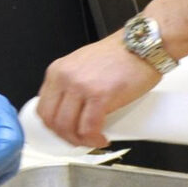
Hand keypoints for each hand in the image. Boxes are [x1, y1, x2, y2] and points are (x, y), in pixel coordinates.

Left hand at [36, 36, 159, 147]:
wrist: (144, 46)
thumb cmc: (120, 54)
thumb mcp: (83, 65)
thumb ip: (71, 85)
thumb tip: (70, 112)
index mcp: (57, 71)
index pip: (43, 108)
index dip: (54, 127)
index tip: (66, 133)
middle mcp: (64, 78)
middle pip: (53, 121)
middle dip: (66, 137)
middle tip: (81, 141)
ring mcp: (80, 86)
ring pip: (68, 127)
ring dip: (80, 141)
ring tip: (94, 140)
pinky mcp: (100, 95)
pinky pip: (88, 128)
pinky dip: (94, 139)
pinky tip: (102, 139)